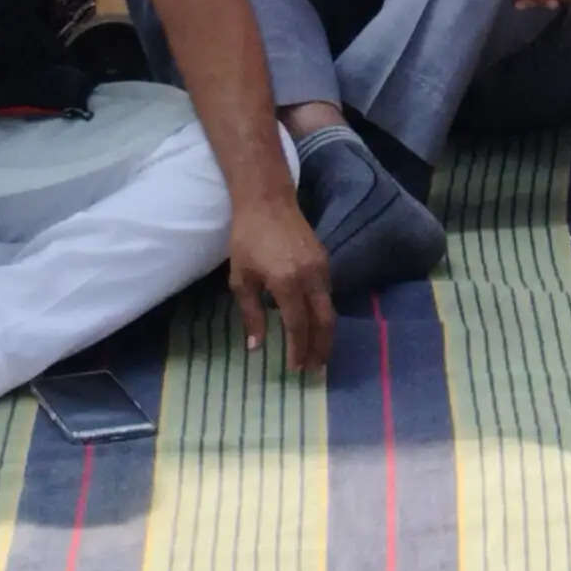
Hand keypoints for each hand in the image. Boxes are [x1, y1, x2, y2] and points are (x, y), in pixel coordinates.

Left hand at [227, 191, 336, 375]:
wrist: (267, 201)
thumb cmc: (247, 239)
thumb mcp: (241, 279)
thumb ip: (251, 314)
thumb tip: (256, 347)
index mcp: (287, 283)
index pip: (298, 326)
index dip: (298, 350)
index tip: (296, 369)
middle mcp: (311, 277)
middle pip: (324, 322)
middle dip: (321, 348)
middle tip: (315, 370)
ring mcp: (322, 268)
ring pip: (329, 309)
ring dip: (325, 334)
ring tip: (318, 354)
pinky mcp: (325, 260)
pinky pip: (328, 294)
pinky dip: (323, 314)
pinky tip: (315, 324)